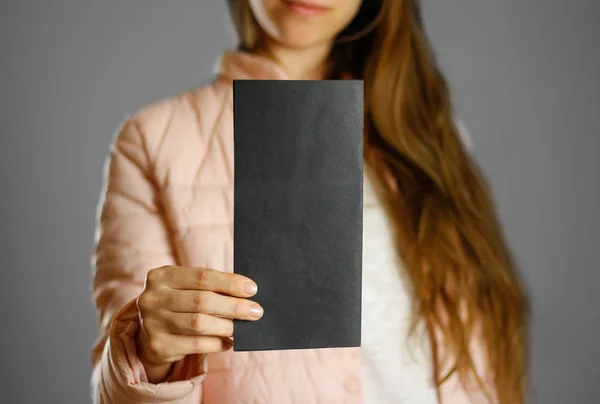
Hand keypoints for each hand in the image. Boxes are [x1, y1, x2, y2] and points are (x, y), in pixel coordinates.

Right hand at [134, 266, 262, 381]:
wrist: (149, 332)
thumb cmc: (177, 303)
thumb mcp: (186, 287)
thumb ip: (210, 287)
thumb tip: (246, 293)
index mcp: (162, 276)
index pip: (202, 277)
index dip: (229, 283)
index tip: (251, 289)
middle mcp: (153, 298)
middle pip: (202, 301)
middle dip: (233, 306)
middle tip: (255, 311)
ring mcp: (152, 323)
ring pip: (199, 324)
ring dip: (227, 326)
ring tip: (242, 327)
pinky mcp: (157, 346)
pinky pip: (195, 345)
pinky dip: (217, 343)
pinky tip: (228, 341)